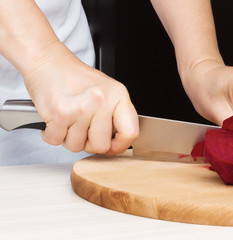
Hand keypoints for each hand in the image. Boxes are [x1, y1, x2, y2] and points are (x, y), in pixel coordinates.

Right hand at [24, 42, 138, 153]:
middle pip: (101, 146)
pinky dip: (52, 134)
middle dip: (89, 143)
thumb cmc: (75, 77)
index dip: (120, 145)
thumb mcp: (107, 90)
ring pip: (77, 146)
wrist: (48, 61)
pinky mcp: (60, 114)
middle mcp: (101, 101)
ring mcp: (81, 108)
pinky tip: (56, 120)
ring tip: (68, 119)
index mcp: (118, 95)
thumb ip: (116, 115)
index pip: (130, 132)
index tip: (112, 146)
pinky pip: (57, 141)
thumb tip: (117, 144)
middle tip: (83, 128)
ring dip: (69, 137)